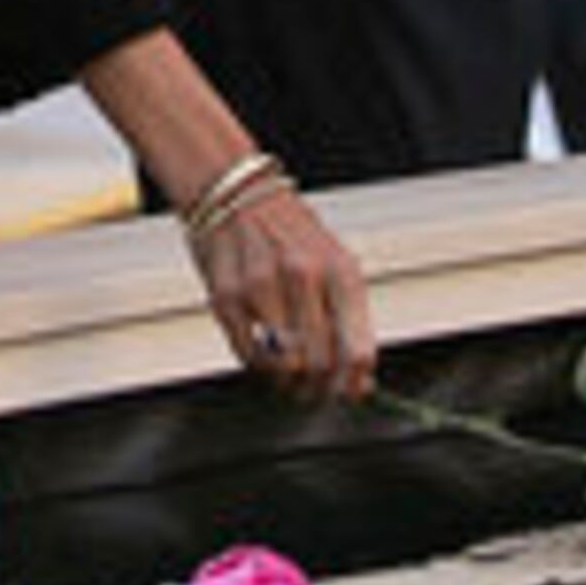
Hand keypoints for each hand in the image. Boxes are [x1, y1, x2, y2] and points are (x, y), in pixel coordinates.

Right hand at [190, 181, 377, 402]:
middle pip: (321, 365)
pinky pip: (247, 355)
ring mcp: (262, 286)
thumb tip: (360, 381)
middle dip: (318, 388)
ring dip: (287, 379)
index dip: (354, 384)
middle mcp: (304, 277)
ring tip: (287, 373)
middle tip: (313, 390)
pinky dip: (257, 365)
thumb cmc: (290, 233)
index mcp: (340, 271)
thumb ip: (349, 320)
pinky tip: (262, 350)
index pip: (358, 350)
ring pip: (284, 365)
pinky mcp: (226, 297)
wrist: (236, 192)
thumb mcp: (335, 264)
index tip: (348, 392)